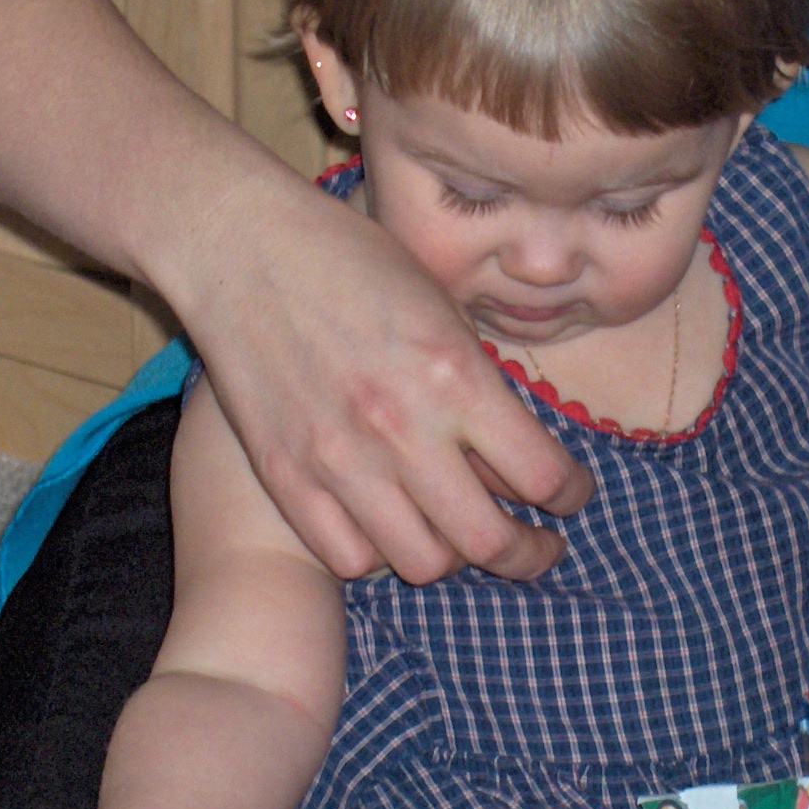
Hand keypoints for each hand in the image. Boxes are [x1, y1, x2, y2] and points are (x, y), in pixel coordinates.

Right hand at [158, 163, 593, 583]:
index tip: (571, 494)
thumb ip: (480, 382)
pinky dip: (382, 555)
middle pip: (490, 542)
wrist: (238, 245)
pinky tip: (393, 529)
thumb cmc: (348, 257)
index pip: (542, 475)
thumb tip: (515, 449)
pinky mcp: (285, 476)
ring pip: (423, 563)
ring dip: (457, 559)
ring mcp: (338, 460)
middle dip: (529, 554)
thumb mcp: (442, 303)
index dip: (571, 495)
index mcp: (454, 376)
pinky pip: (350, 557)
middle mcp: (401, 428)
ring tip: (464, 540)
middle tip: (538, 547)